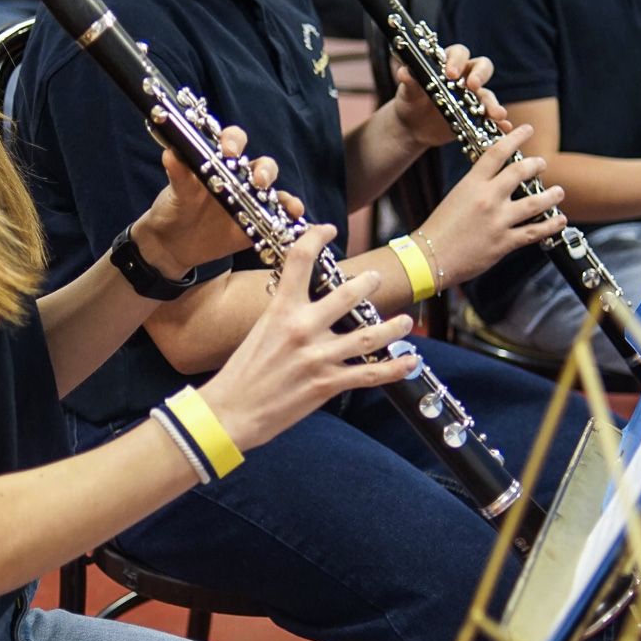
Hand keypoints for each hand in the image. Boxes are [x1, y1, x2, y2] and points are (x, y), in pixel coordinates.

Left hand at [132, 127, 303, 278]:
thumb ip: (178, 174)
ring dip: (285, 196)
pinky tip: (296, 221)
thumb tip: (171, 153)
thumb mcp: (174, 193)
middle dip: (266, 171)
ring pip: (274, 191)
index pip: (234, 141)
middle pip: (262, 165)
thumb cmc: (173, 209)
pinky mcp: (257, 223)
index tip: (229, 151)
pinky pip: (278, 218)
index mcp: (219, 161)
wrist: (173, 244)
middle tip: (259, 182)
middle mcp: (238, 177)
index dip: (235, 141)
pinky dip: (289, 218)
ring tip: (290, 206)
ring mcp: (250, 200)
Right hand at [201, 226, 418, 451]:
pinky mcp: (327, 384)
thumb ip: (284, 315)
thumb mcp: (259, 331)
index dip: (315, 237)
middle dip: (367, 283)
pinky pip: (370, 374)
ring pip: (369, 335)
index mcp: (280, 310)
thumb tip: (303, 305)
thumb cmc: (242, 373)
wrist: (231, 411)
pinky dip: (395, 368)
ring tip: (405, 320)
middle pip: (347, 295)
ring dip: (393, 326)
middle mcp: (302, 328)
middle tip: (376, 279)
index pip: (299, 260)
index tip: (327, 229)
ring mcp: (318, 356)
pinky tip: (408, 360)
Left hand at [391, 44, 511, 149]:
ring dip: (493, 103)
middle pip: (482, 67)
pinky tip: (503, 127)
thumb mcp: (406, 92)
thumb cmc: (410, 101)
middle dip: (480, 75)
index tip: (450, 73)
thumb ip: (409, 82)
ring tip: (496, 114)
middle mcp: (465, 77)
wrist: (412, 126)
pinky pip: (490, 117)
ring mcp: (472, 97)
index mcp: (448, 64)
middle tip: (473, 86)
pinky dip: (498, 122)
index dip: (457, 60)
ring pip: (488, 95)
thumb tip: (404, 73)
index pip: (459, 53)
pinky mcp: (476, 115)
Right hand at [422, 124, 565, 285]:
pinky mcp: (504, 242)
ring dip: (551, 195)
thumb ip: (476, 187)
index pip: (497, 152)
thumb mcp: (455, 198)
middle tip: (542, 163)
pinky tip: (559, 219)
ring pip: (535, 201)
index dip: (516, 137)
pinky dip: (551, 224)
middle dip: (536, 164)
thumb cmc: (438, 229)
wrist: (429, 258)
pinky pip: (534, 231)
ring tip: (558, 192)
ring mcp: (498, 220)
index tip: (527, 130)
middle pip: (521, 171)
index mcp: (472, 184)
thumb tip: (495, 181)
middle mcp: (488, 198)